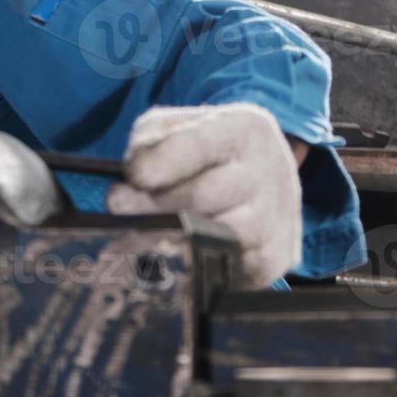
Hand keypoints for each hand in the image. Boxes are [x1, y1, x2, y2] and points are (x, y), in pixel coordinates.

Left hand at [105, 103, 302, 288]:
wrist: (263, 181)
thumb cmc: (207, 152)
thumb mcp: (175, 128)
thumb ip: (147, 144)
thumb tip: (129, 187)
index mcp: (246, 129)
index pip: (196, 146)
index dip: (158, 164)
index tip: (131, 177)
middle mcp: (270, 172)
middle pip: (201, 197)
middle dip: (151, 206)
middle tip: (119, 209)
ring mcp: (277, 219)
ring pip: (212, 237)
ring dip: (166, 238)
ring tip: (139, 233)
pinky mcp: (277, 258)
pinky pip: (226, 268)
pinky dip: (193, 261)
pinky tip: (174, 252)